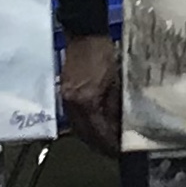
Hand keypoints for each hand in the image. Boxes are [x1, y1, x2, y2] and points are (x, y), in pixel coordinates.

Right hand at [59, 34, 119, 154]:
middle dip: (100, 146)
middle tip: (114, 152)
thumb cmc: (104, 54)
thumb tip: (120, 128)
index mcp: (87, 101)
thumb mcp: (116, 81)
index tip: (121, 152)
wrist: (84, 34)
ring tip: (106, 144)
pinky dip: (84, 127)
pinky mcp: (64, 95)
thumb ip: (116, 107)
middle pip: (86, 135)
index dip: (110, 145)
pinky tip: (94, 128)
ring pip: (78, 129)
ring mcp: (66, 101)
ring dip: (91, 139)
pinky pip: (74, 119)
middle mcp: (73, 105)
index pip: (99, 132)